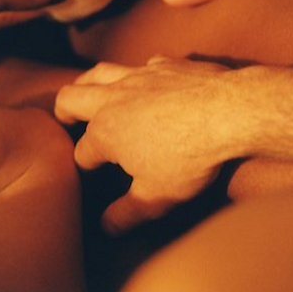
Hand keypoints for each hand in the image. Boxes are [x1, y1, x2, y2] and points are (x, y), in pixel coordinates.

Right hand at [54, 56, 234, 233]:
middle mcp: (114, 98)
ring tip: (90, 92)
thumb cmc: (189, 156)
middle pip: (71, 97)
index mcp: (105, 132)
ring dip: (90, 82)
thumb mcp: (157, 197)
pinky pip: (142, 65)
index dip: (84, 166)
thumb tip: (106, 227)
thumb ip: (127, 213)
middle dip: (64, 111)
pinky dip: (138, 75)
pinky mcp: (164, 63)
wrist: (228, 111)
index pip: (82, 151)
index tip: (91, 174)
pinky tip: (148, 83)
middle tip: (66, 120)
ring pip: (100, 71)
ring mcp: (138, 75)